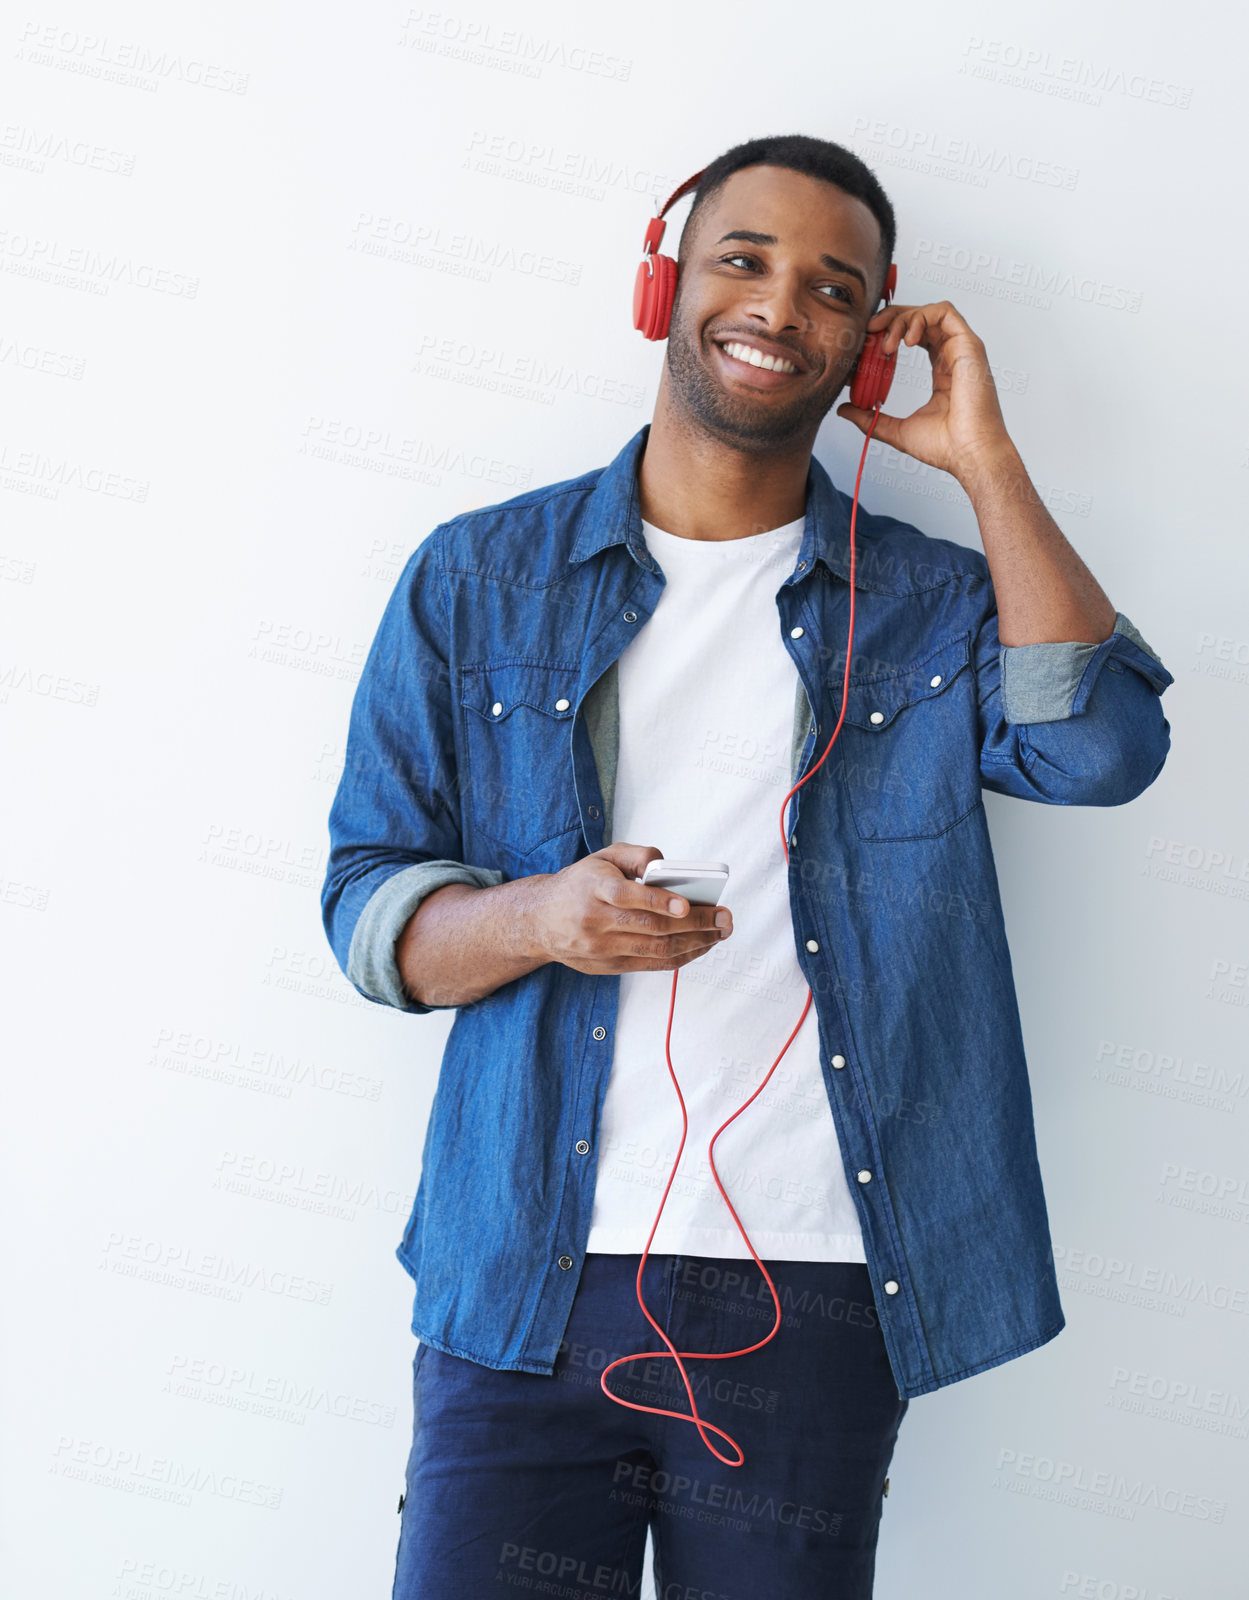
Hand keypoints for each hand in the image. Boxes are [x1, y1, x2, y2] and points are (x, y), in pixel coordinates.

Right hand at [531, 843, 732, 977]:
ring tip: (719, 932)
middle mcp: (596, 922)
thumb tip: (666, 865)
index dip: (660, 902)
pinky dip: (681, 956)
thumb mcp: (602, 857)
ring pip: (656, 950)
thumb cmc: (579, 885)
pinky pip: (653, 965)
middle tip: (723, 918)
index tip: (686, 904)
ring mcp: (602, 948)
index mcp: (594, 889)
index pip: (629, 897)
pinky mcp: (609, 966)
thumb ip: (637, 855)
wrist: (540, 920)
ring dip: (695, 943)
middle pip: (651, 927)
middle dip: (694, 924)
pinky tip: (700, 945)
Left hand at [836, 299, 1015, 483]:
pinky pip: (945, 312)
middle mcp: (952, 357)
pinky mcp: (969, 346)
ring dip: (903, 318)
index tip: (866, 344)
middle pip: (921, 319)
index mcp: (940, 372)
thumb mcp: (895, 430)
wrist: (969, 455)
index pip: (914, 337)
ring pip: (930, 312)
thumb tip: (843, 410)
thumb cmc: (945, 447)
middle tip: (869, 331)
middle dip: (891, 318)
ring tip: (887, 344)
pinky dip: (922, 317)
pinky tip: (906, 340)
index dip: (889, 333)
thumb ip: (869, 418)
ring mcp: (961, 349)